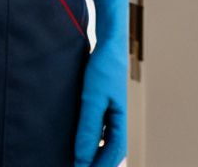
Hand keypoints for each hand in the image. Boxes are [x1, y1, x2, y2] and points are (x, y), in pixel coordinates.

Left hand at [75, 0, 129, 166]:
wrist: (108, 42)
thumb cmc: (103, 68)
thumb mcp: (92, 98)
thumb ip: (88, 128)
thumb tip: (82, 157)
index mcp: (120, 121)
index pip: (113, 153)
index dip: (98, 166)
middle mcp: (118, 119)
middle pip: (111, 150)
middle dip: (97, 163)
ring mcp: (111, 112)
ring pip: (105, 141)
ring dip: (94, 153)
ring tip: (77, 161)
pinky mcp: (102, 104)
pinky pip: (98, 128)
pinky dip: (90, 139)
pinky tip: (77, 140)